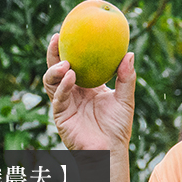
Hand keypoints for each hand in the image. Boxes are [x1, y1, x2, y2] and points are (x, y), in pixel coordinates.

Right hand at [43, 33, 135, 151]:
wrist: (110, 151)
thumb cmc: (118, 127)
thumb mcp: (125, 99)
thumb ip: (126, 78)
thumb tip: (129, 53)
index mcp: (86, 86)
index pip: (75, 62)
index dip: (70, 48)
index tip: (71, 30)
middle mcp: (73, 92)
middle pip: (57, 68)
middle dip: (53, 53)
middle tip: (56, 37)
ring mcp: (65, 103)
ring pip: (51, 81)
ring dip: (55, 70)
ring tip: (66, 63)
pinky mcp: (61, 115)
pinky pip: (59, 97)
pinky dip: (63, 86)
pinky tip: (70, 76)